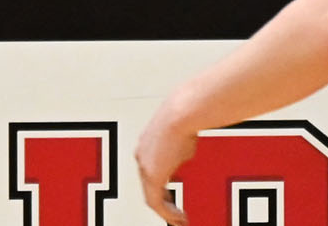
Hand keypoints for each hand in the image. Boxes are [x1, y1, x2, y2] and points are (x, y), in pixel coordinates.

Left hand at [134, 111, 195, 225]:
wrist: (182, 113)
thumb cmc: (185, 115)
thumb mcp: (181, 133)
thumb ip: (179, 147)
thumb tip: (185, 151)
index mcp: (146, 146)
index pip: (150, 170)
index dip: (161, 184)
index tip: (171, 193)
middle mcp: (142, 157)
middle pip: (148, 186)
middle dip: (163, 201)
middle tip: (174, 214)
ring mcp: (145, 166)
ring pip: (151, 197)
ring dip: (165, 211)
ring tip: (179, 220)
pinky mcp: (152, 175)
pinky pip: (156, 202)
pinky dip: (168, 212)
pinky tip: (179, 218)